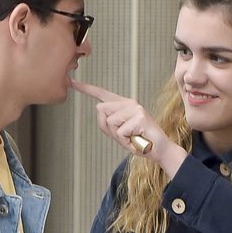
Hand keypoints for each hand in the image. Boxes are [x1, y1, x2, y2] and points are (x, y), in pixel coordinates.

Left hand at [72, 80, 187, 176]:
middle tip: (125, 136)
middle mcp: (129, 103)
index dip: (86, 89)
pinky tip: (137, 140)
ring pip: (110, 122)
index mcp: (123, 105)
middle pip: (101, 110)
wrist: (159, 150)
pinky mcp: (139, 116)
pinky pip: (120, 131)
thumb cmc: (139, 141)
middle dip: (109, 128)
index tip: (72, 82)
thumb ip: (106, 123)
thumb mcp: (118, 134)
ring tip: (132, 138)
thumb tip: (98, 107)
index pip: (103, 95)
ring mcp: (135, 108)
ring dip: (118, 136)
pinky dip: (126, 141)